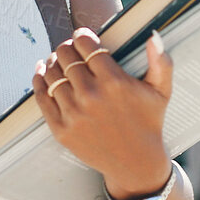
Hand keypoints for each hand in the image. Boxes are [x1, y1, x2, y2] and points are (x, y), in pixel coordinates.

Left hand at [32, 28, 173, 194]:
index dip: (81, 35)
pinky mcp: (61, 129)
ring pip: (51, 74)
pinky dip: (38, 81)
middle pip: (66, 56)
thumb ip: (160, 62)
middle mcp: (91, 95)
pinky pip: (42, 97)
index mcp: (114, 82)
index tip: (82, 36)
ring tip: (57, 61)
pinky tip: (41, 73)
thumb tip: (154, 37)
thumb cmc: (149, 123)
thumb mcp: (161, 92)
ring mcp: (74, 113)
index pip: (86, 45)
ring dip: (53, 62)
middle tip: (70, 49)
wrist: (135, 163)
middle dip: (67, 47)